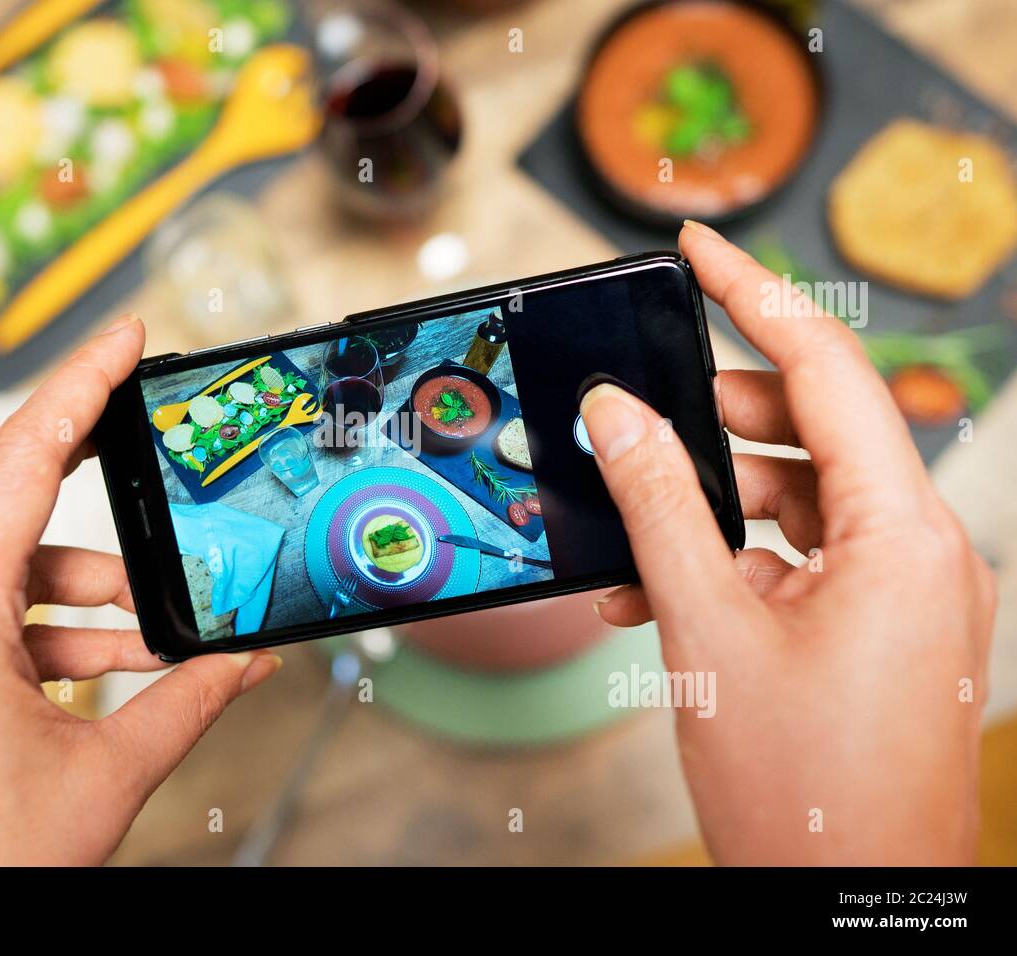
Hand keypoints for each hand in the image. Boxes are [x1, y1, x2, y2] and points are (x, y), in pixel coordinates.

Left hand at [0, 315, 281, 864]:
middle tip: (146, 449)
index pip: (23, 458)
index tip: (126, 336)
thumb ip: (190, 702)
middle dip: (87, 478)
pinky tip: (102, 664)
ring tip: (150, 628)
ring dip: (74, 574)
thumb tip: (252, 659)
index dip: (83, 386)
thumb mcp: (105, 777)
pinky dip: (38, 617)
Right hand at [583, 224, 994, 864]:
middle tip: (641, 397)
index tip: (698, 246)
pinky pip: (803, 558)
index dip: (754, 293)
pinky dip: (733, 557)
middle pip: (815, 429)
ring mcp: (904, 593)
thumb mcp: (705, 626)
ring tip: (634, 516)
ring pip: (802, 496)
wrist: (848, 902)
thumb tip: (617, 412)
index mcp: (903, 535)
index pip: (827, 369)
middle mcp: (921, 552)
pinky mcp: (879, 628)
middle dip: (718, 412)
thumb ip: (657, 504)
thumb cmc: (802, 789)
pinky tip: (659, 583)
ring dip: (713, 498)